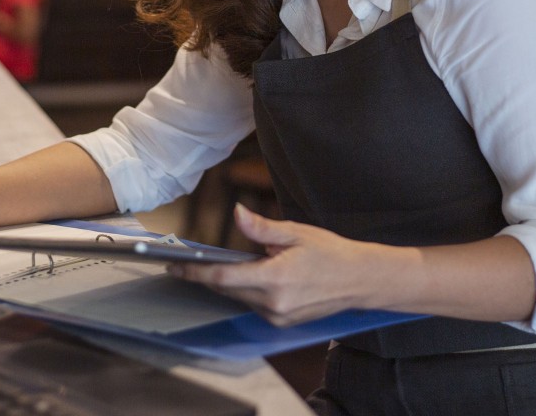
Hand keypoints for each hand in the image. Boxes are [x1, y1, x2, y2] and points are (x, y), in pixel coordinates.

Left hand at [169, 204, 383, 325]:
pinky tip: (246, 276)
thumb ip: (262, 228)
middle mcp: (274, 303)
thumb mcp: (296, 233)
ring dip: (227, 283)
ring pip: (238, 298)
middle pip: (226, 289)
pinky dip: (244, 291)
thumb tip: (238, 213)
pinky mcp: (282, 322)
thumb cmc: (331, 253)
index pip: (224, 278)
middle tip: (187, 261)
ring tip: (217, 265)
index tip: (175, 266)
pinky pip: (253, 305)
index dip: (196, 272)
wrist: (360, 281)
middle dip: (206, 276)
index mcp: (276, 279)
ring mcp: (278, 317)